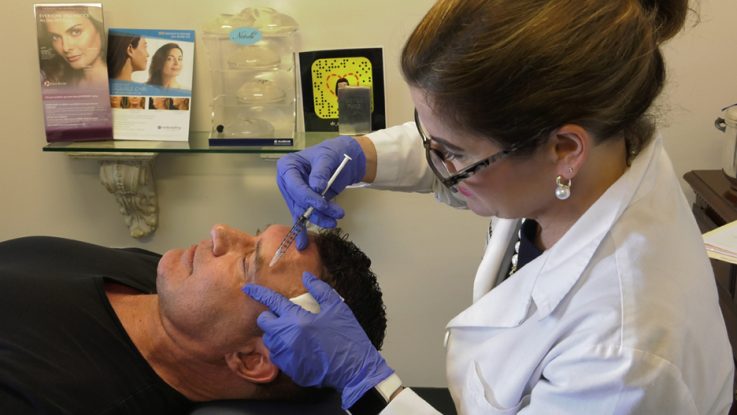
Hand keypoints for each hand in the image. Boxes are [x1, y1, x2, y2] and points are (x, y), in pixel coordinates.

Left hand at [243, 272, 392, 408]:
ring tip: (295, 333)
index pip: (271, 302)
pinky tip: (300, 348)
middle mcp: (286, 337)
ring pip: (269, 340)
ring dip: (277, 334)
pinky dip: (284, 349)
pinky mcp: (289, 369)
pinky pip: (277, 355)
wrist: (354, 369)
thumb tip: (306, 277)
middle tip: (286, 317)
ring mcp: (286, 355)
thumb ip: (320, 290)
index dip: (258, 293)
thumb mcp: (337, 308)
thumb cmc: (347, 336)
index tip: (247, 289)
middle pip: (264, 322)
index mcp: (298, 319)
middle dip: (271, 317)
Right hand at [276, 136, 365, 249]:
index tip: (323, 204)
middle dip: (316, 211)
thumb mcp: (327, 158)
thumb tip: (316, 187)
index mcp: (287, 167)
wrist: (341, 158)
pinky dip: (304, 229)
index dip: (308, 197)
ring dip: (318, 219)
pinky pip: (302, 216)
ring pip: (302, 211)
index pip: (295, 186)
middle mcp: (287, 182)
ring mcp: (293, 194)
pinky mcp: (302, 203)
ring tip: (334, 221)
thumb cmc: (331, 153)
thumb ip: (321, 172)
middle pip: (298, 201)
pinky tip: (303, 243)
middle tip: (336, 215)